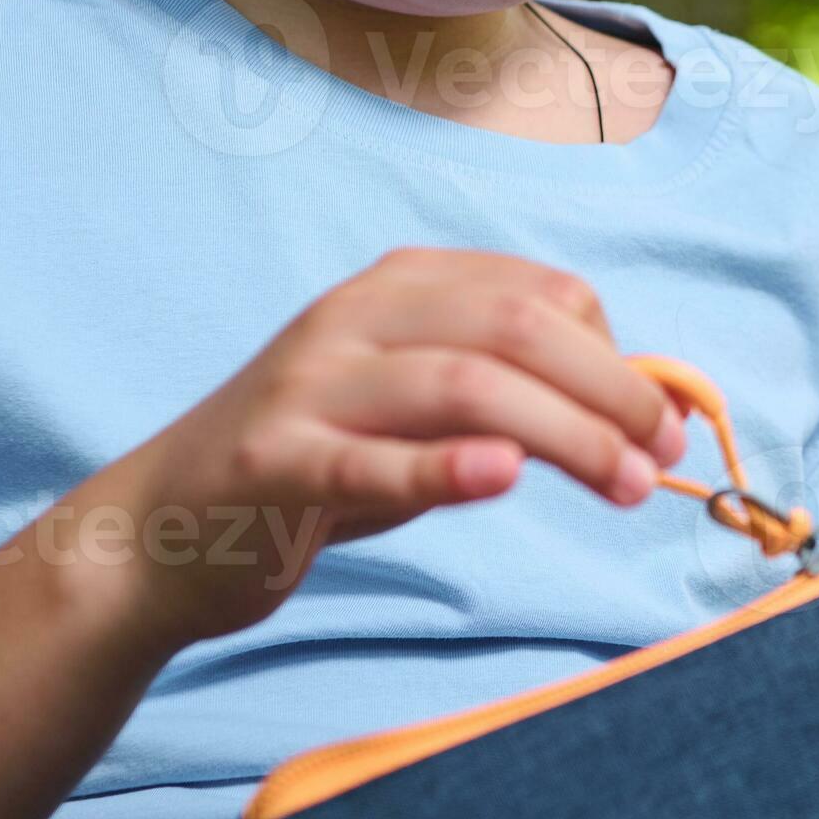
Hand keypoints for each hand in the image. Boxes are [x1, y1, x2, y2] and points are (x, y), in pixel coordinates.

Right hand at [70, 248, 689, 652]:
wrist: (158, 529)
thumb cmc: (313, 466)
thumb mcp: (413, 413)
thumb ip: (504, 399)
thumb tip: (634, 409)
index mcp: (393, 289)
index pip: (536, 292)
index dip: (617, 353)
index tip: (661, 422)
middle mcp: (352, 319)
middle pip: (515, 327)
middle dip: (609, 390)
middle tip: (660, 458)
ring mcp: (307, 387)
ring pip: (463, 385)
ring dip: (564, 436)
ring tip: (624, 484)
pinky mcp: (271, 462)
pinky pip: (368, 459)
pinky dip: (442, 465)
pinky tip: (500, 477)